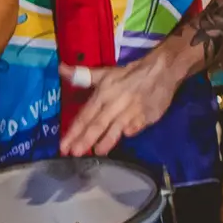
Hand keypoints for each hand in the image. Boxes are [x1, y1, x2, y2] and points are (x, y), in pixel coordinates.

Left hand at [59, 37, 198, 157]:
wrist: (161, 70)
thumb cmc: (129, 75)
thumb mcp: (105, 73)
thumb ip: (82, 76)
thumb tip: (60, 69)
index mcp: (102, 94)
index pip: (84, 116)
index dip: (73, 131)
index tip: (63, 146)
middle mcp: (114, 103)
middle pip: (98, 124)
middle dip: (85, 140)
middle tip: (73, 154)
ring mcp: (131, 110)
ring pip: (117, 127)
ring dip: (107, 140)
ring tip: (97, 153)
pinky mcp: (147, 115)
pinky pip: (137, 125)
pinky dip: (132, 131)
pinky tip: (125, 138)